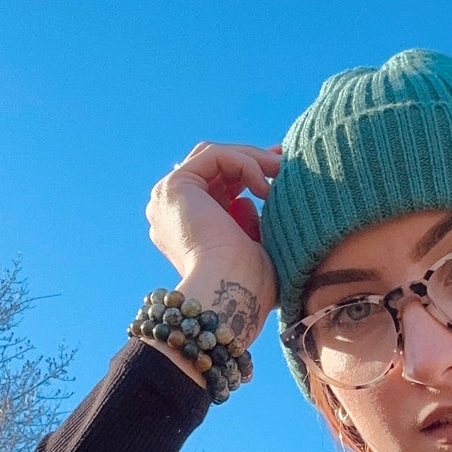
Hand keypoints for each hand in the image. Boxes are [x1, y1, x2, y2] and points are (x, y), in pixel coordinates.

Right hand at [146, 142, 281, 346]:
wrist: (231, 295)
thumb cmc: (250, 286)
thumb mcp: (254, 249)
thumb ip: (249, 226)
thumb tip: (249, 202)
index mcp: (188, 229)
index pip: (217, 185)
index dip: (250, 171)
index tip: (281, 169)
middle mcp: (172, 212)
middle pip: (214, 167)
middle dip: (252, 158)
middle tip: (284, 158)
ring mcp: (168, 199)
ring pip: (214, 156)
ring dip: (251, 159)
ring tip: (280, 171)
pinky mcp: (174, 187)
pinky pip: (214, 156)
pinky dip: (243, 163)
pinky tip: (263, 187)